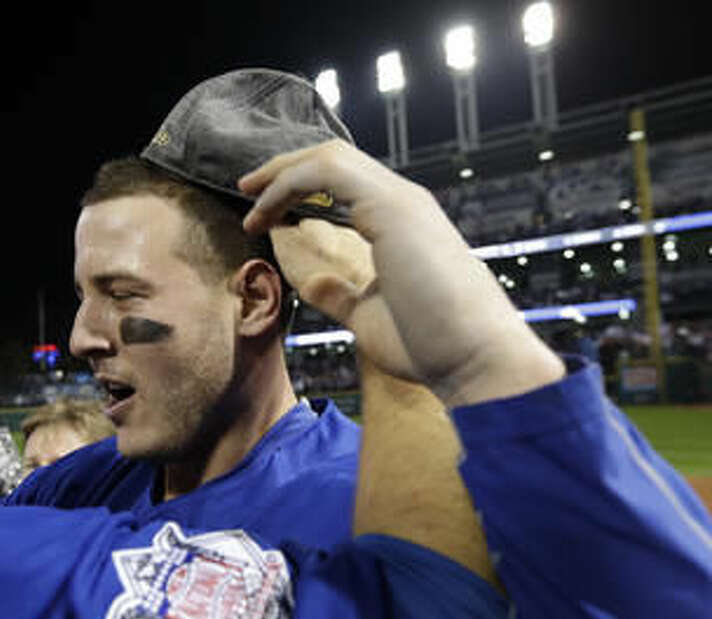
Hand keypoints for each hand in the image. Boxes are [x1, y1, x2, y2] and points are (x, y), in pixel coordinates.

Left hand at [241, 141, 563, 406]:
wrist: (474, 359)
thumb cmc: (430, 346)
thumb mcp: (368, 317)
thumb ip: (340, 295)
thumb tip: (312, 282)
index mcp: (400, 224)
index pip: (345, 184)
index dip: (299, 188)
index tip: (264, 214)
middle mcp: (402, 203)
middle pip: (334, 159)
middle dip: (285, 170)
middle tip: (246, 189)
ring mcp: (400, 201)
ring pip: (330, 157)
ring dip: (282, 172)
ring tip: (249, 195)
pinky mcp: (393, 209)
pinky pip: (330, 172)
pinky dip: (291, 183)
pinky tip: (268, 212)